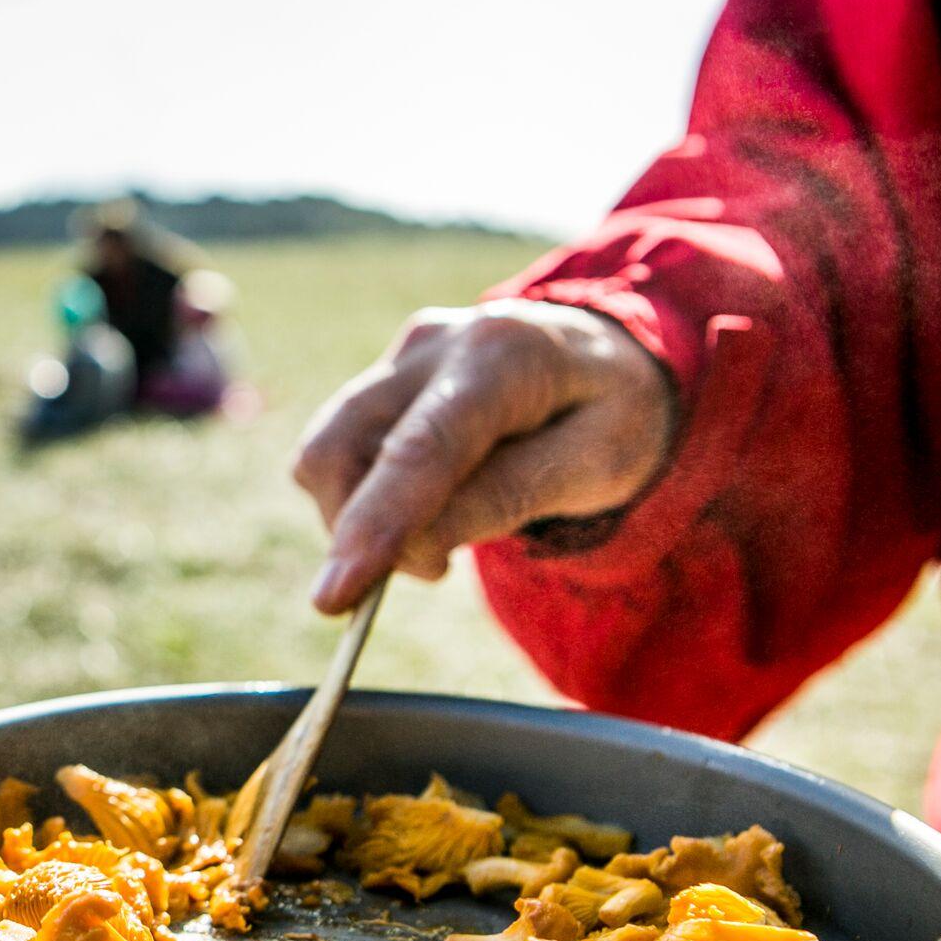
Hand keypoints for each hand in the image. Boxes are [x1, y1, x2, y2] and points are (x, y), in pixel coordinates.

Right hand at [291, 300, 675, 612]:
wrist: (610, 355)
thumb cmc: (613, 416)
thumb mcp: (599, 465)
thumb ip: (511, 497)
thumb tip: (415, 545)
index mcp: (506, 355)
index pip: (421, 447)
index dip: (375, 520)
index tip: (334, 596)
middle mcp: (438, 344)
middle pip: (343, 445)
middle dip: (357, 530)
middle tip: (436, 568)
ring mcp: (401, 356)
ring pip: (326, 451)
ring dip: (361, 518)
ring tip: (441, 535)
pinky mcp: (382, 376)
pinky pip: (339, 449)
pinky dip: (367, 497)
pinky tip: (424, 502)